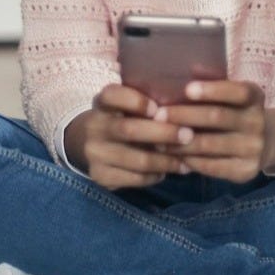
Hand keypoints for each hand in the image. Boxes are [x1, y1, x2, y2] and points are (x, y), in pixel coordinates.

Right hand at [65, 85, 192, 190]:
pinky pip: (136, 178)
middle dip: (163, 133)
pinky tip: (168, 171)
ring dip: (167, 161)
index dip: (135, 102)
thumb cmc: (120, 120)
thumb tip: (183, 113)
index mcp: (102, 103)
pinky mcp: (100, 176)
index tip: (157, 109)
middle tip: (189, 136)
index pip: (112, 95)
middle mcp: (94, 127)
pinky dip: (156, 176)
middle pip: (129, 130)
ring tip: (187, 162)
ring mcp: (95, 153)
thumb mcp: (125, 106)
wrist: (86, 145)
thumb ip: (147, 106)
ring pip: (138, 160)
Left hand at [159, 81, 268, 183]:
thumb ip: (213, 86)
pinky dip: (188, 159)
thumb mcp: (230, 96)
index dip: (213, 90)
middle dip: (184, 115)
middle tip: (158, 115)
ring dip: (179, 141)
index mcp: (255, 97)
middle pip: (217, 117)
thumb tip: (189, 69)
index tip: (187, 89)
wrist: (264, 144)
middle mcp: (257, 122)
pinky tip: (172, 155)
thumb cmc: (234, 113)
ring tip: (158, 138)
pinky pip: (211, 165)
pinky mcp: (245, 171)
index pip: (237, 92)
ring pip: (209, 144)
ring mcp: (254, 148)